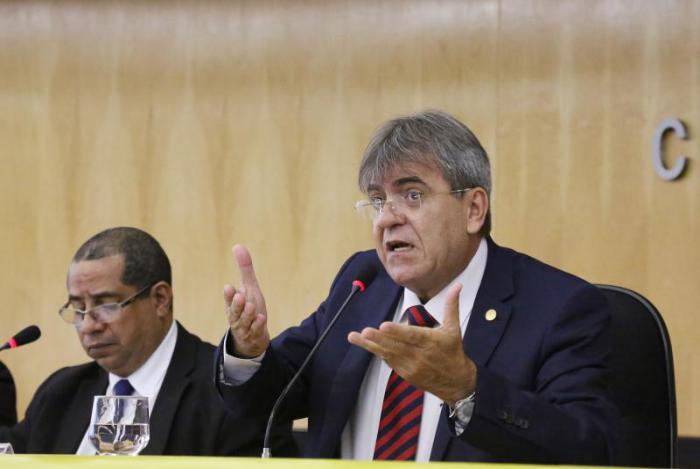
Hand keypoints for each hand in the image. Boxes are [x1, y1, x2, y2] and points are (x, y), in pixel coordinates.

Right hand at [224, 245, 269, 357]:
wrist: (252, 337)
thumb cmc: (249, 308)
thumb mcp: (249, 288)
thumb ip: (244, 269)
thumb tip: (238, 246)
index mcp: (233, 304)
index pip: (229, 299)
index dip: (229, 295)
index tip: (229, 287)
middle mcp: (237, 316)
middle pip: (234, 312)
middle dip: (236, 305)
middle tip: (239, 296)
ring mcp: (245, 327)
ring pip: (245, 322)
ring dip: (247, 314)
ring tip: (251, 306)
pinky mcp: (254, 336)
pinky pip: (255, 331)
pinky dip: (257, 326)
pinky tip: (261, 318)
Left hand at [347, 283, 475, 404]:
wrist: (456, 382)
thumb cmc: (453, 351)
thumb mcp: (454, 328)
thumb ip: (451, 306)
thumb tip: (457, 285)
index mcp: (431, 341)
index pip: (412, 335)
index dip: (397, 331)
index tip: (383, 325)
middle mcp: (419, 354)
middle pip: (396, 345)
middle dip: (379, 338)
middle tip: (364, 331)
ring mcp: (411, 366)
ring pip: (388, 354)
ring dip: (370, 345)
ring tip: (354, 337)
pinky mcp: (405, 374)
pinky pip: (388, 361)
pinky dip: (377, 352)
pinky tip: (365, 343)